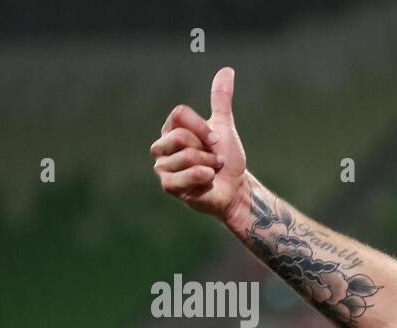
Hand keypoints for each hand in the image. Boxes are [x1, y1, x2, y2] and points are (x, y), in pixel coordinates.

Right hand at [150, 66, 247, 222]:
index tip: (216, 140)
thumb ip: (221, 100)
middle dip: (207, 150)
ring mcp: (163, 167)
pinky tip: (207, 181)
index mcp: (171, 129)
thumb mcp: (224, 126)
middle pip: (181, 137)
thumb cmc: (227, 159)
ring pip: (187, 156)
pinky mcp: (168, 186)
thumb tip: (227, 70)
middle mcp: (162, 146)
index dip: (201, 127)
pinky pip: (185, 176)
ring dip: (208, 165)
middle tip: (214, 160)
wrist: (235, 189)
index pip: (179, 115)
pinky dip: (203, 178)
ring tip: (211, 172)